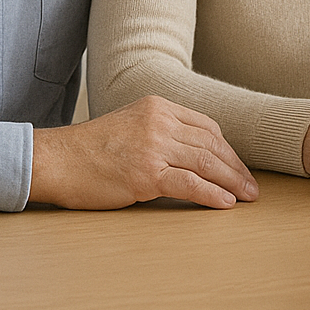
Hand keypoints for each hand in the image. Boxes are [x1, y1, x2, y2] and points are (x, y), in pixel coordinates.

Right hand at [29, 95, 256, 209]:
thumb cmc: (89, 150)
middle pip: (212, 145)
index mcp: (158, 106)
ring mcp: (154, 147)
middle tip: (253, 186)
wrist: (56, 160)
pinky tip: (226, 203)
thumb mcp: (130, 124)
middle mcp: (160, 122)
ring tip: (248, 197)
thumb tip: (191, 152)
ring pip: (207, 163)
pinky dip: (212, 195)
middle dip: (236, 167)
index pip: (207, 126)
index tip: (237, 166)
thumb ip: (159, 130)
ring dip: (233, 182)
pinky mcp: (146, 174)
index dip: (227, 149)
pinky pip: (190, 184)